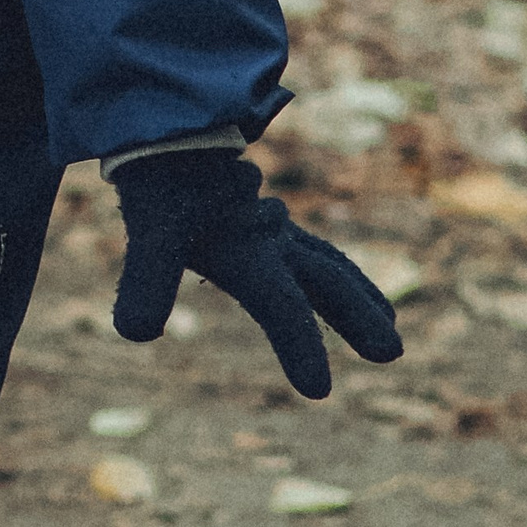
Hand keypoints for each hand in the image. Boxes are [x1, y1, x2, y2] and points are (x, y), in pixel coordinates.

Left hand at [110, 149, 401, 399]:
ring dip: (362, 302)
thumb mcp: (151, 235)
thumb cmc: (162, 189)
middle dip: (355, 317)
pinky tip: (364, 300)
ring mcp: (281, 233)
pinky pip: (324, 257)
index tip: (318, 390)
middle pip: (325, 283)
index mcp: (248, 249)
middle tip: (391, 353)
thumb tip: (135, 332)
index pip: (280, 304)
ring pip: (333, 269)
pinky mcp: (278, 230)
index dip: (299, 345)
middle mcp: (274, 242)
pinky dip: (347, 278)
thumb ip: (147, 281)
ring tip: (390, 340)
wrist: (170, 136)